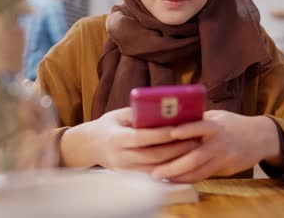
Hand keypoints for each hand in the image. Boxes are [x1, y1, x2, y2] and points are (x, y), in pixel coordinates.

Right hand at [60, 108, 200, 172]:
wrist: (89, 146)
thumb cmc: (108, 125)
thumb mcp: (119, 115)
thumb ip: (138, 113)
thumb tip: (162, 108)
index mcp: (117, 138)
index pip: (142, 138)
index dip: (160, 135)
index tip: (178, 128)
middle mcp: (121, 156)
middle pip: (152, 155)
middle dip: (175, 149)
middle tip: (194, 140)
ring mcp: (125, 168)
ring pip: (155, 168)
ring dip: (176, 160)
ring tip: (192, 149)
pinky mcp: (130, 175)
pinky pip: (152, 174)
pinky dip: (169, 167)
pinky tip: (182, 160)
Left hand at [150, 110, 283, 182]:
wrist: (261, 137)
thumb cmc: (233, 124)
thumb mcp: (218, 116)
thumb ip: (198, 119)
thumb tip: (171, 120)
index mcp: (217, 125)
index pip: (201, 126)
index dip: (187, 130)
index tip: (171, 133)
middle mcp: (220, 142)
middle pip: (195, 156)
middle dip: (173, 166)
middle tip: (155, 171)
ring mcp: (224, 157)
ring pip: (198, 171)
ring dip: (178, 176)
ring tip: (160, 178)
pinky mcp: (227, 169)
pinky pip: (204, 175)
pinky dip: (188, 179)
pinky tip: (175, 179)